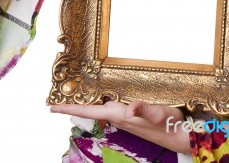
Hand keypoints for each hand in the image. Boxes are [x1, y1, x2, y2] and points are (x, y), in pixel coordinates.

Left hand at [51, 100, 190, 153]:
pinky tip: (101, 96)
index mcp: (119, 115)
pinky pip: (109, 107)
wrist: (178, 135)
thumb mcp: (158, 114)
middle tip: (55, 96)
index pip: (89, 112)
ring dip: (85, 102)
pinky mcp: (131, 115)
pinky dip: (100, 101)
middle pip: (90, 110)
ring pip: (99, 108)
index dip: (69, 109)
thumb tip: (128, 110)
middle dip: (73, 104)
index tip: (50, 107)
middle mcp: (118, 117)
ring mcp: (124, 117)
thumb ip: (143, 110)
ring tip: (72, 93)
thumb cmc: (168, 124)